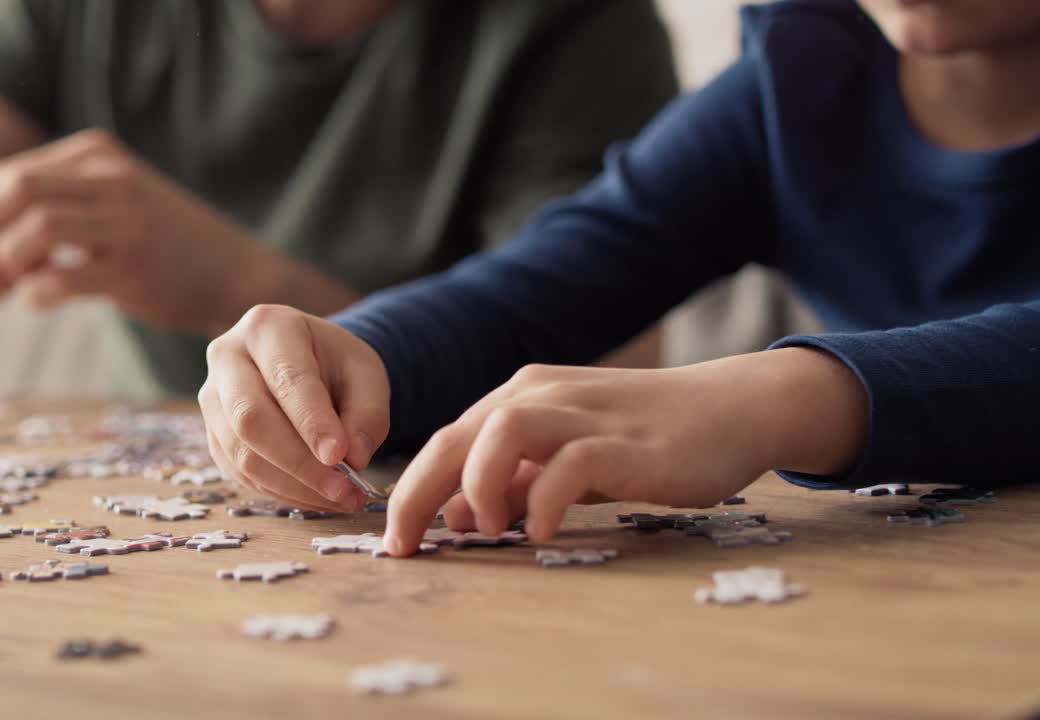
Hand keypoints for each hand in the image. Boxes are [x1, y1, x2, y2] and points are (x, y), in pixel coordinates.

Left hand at [0, 129, 276, 334]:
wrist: (235, 272)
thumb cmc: (163, 243)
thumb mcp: (112, 198)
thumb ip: (56, 196)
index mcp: (98, 155)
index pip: (7, 171)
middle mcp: (111, 179)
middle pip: (12, 189)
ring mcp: (126, 223)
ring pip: (33, 226)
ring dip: (7, 261)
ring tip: (18, 281)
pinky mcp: (135, 270)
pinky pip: (64, 279)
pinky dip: (36, 294)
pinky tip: (40, 301)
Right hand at [199, 304, 391, 511]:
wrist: (308, 364)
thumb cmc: (336, 363)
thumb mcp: (367, 373)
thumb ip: (368, 412)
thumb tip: (353, 458)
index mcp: (267, 327)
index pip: (287, 378)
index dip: (312, 422)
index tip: (341, 457)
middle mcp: (227, 358)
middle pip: (249, 418)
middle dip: (299, 462)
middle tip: (344, 489)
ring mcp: (213, 398)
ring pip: (242, 454)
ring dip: (294, 486)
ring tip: (342, 498)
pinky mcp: (213, 435)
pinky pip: (241, 473)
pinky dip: (283, 492)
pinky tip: (318, 497)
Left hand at [382, 348, 868, 555]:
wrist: (731, 408)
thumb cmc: (644, 438)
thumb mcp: (567, 457)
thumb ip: (515, 481)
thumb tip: (455, 516)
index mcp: (522, 397)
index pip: (446, 441)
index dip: (410, 490)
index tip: (394, 540)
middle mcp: (543, 396)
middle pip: (457, 436)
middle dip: (417, 493)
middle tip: (404, 546)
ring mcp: (586, 413)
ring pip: (502, 432)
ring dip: (479, 484)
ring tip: (487, 531)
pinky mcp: (628, 441)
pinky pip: (572, 461)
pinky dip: (546, 496)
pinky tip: (542, 531)